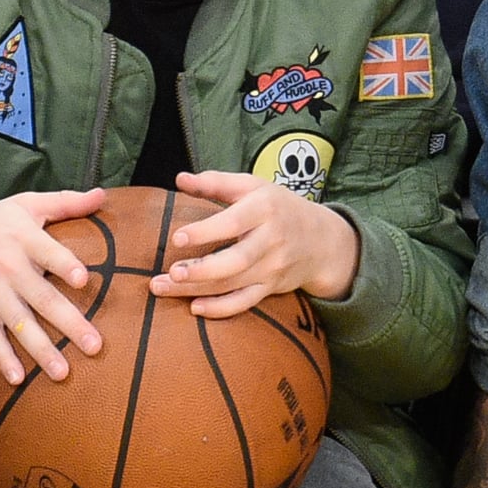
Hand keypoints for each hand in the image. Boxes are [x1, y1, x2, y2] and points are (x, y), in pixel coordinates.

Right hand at [0, 188, 108, 385]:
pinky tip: (17, 378)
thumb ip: (65, 202)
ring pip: (19, 323)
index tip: (83, 279)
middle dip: (68, 323)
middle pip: (41, 297)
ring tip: (62, 372)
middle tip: (94, 346)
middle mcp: (7, 265)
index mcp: (23, 237)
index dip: (64, 264)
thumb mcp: (24, 204)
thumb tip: (103, 194)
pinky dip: (2, 357)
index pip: (47, 251)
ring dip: (40, 349)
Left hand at [147, 171, 357, 318]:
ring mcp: (273, 267)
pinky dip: (221, 308)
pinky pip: (245, 302)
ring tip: (164, 287)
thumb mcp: (253, 187)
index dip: (205, 232)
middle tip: (170, 273)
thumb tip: (179, 179)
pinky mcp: (271, 287)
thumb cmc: (278, 207)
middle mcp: (271, 240)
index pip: (233, 222)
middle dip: (201, 270)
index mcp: (264, 209)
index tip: (177, 238)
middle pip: (235, 260)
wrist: (323, 240)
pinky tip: (195, 308)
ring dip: (197, 289)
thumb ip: (215, 183)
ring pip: (233, 284)